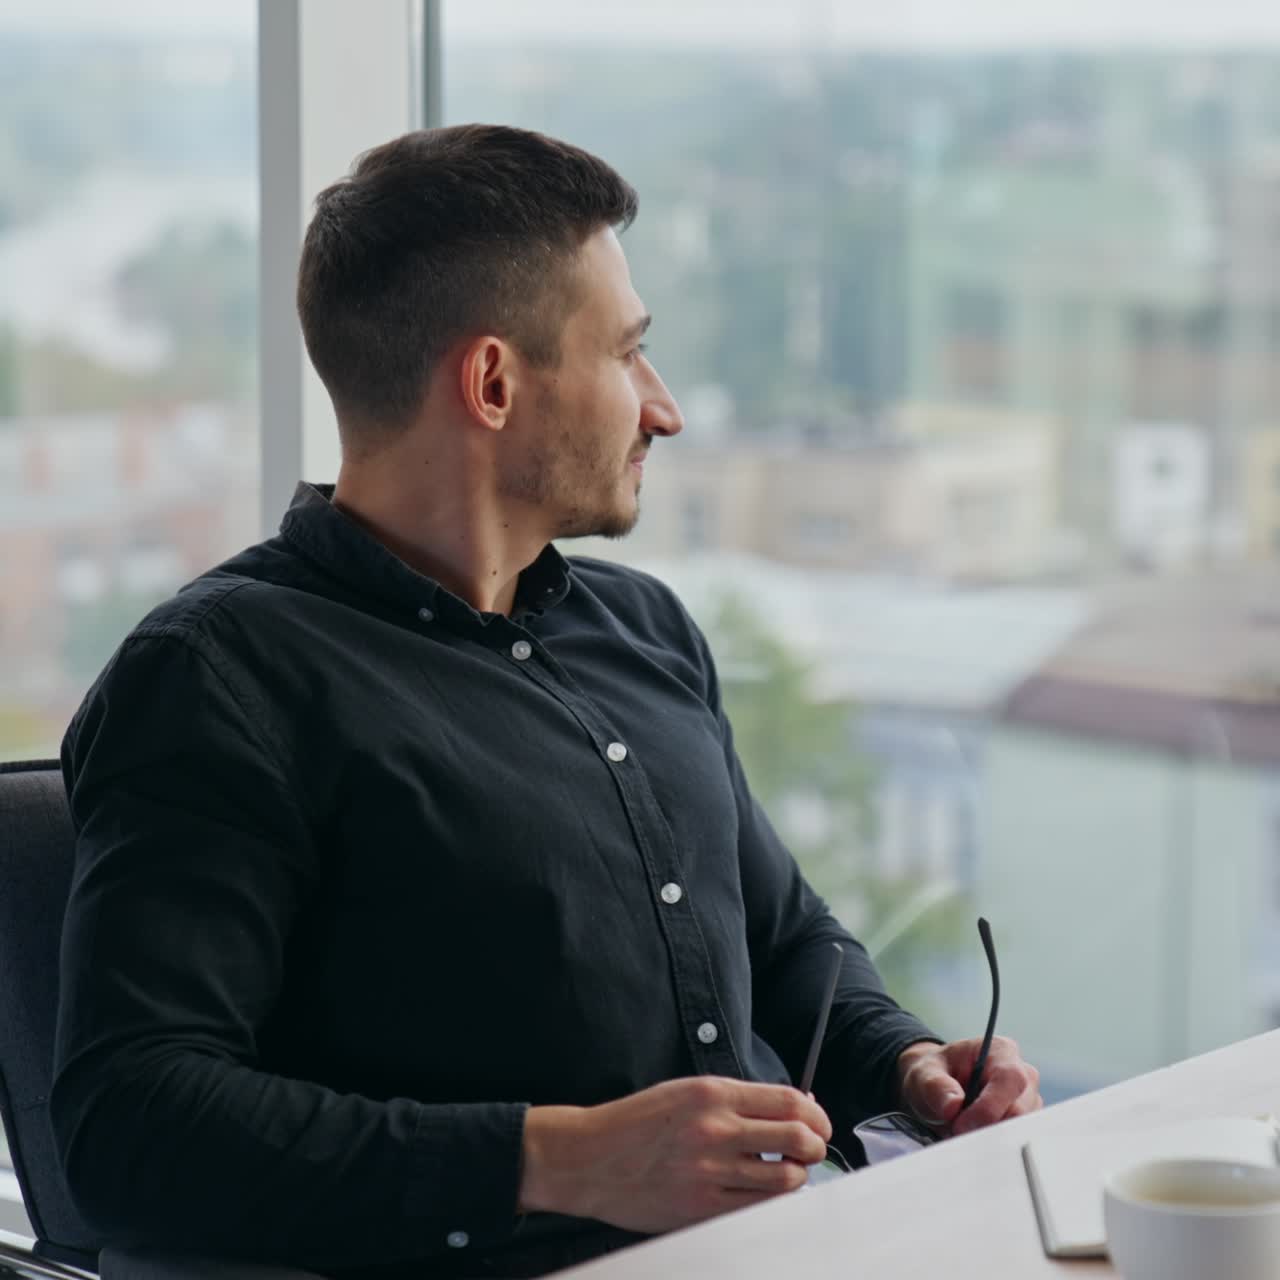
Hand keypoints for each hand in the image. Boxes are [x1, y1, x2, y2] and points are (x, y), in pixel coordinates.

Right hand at [517, 1076, 831, 1232]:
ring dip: (796, 1176)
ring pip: (783, 1179)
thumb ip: (735, 1099)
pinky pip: (756, 1208)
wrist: (591, 1156)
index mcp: (713, 1093)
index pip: (788, 1101)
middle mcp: (715, 1129)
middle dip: (814, 1145)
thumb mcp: (686, 1091)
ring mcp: (710, 1171)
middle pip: (795, 1139)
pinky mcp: (701, 1207)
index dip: (815, 1114)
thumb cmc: (637, 1122)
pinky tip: (763, 1193)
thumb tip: (787, 1109)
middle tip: (812, 1149)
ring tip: (789, 1173)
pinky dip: (770, 1201)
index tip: (818, 1122)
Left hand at [895, 1037, 1041, 1136]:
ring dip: (989, 1136)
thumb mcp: (925, 1073)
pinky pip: (1016, 1140)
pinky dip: (993, 1144)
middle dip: (986, 1126)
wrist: (936, 1086)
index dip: (989, 1106)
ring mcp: (1027, 1100)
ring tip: (962, 1128)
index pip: (1010, 1079)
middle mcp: (1022, 1074)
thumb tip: (953, 1106)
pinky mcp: (1025, 1122)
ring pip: (1019, 1129)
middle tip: (957, 1131)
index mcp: (1000, 1051)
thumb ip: (936, 1086)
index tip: (962, 1124)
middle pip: (1019, 1110)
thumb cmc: (935, 1073)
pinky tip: (974, 1136)